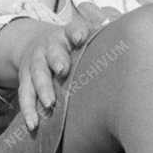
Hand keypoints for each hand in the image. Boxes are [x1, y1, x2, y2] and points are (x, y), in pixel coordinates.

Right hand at [13, 9, 90, 131]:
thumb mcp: (81, 38)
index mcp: (66, 35)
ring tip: (50, 103)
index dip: (76, 32)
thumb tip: (127, 41)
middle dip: (57, 59)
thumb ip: (100, 40)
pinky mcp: (25, 79)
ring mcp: (35, 63)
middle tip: (62, 70)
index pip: (72, 29)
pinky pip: (25, 95)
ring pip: (37, 74)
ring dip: (42, 88)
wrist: (35, 44)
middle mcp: (49, 46)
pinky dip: (28, 110)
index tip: (80, 37)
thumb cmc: (69, 47)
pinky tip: (34, 124)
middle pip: (52, 51)